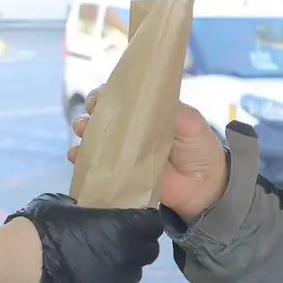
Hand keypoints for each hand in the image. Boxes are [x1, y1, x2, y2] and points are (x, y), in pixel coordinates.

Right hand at [11, 194, 164, 282]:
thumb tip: (90, 213)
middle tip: (120, 241)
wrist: (22, 262)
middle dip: (139, 246)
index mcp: (124, 228)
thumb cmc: (44, 225)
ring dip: (123, 268)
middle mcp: (127, 257)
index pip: (153, 224)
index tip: (135, 220)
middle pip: (148, 252)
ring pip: (132, 276)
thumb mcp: (67, 203)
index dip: (146, 221)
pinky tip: (86, 281)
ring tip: (101, 263)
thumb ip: (89, 209)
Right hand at [69, 93, 228, 223]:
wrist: (206, 187)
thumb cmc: (200, 149)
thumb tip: (144, 98)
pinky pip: (95, 166)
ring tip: (83, 131)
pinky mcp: (119, 175)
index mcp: (147, 114)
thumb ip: (171, 108)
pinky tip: (76, 156)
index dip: (107, 95)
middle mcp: (131, 131)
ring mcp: (123, 154)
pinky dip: (81, 159)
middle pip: (103, 117)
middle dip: (91, 112)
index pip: (122, 99)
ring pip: (95, 139)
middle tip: (90, 115)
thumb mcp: (191, 122)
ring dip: (84, 131)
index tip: (100, 97)